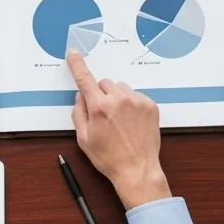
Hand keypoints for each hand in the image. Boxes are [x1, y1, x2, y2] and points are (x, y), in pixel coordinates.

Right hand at [67, 49, 171, 209]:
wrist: (137, 170)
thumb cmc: (108, 158)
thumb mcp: (83, 138)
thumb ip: (78, 113)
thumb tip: (81, 96)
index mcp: (99, 107)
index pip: (84, 79)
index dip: (77, 64)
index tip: (73, 53)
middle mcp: (119, 99)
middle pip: (104, 83)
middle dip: (100, 94)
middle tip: (103, 114)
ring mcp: (137, 101)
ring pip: (120, 88)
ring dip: (116, 98)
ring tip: (119, 120)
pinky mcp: (150, 106)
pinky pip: (135, 95)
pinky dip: (131, 104)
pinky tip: (131, 121)